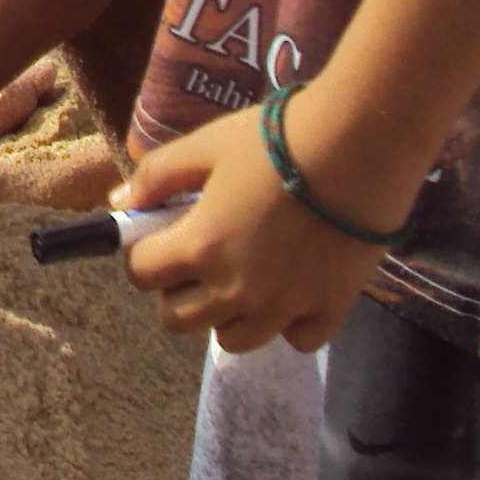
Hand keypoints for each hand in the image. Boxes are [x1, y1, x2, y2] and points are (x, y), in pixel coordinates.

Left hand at [120, 102, 396, 353]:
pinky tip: (293, 288)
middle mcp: (236, 290)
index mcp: (199, 248)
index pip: (141, 274)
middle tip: (200, 258)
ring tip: (244, 275)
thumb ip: (157, 177)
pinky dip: (290, 323)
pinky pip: (297, 339)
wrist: (359, 146)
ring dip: (227, 314)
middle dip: (177, 291)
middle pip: (177, 320)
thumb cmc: (276, 140)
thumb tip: (120, 204)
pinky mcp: (330, 310)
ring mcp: (284, 307)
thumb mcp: (205, 146)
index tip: (161, 237)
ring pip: (233, 339)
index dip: (144, 254)